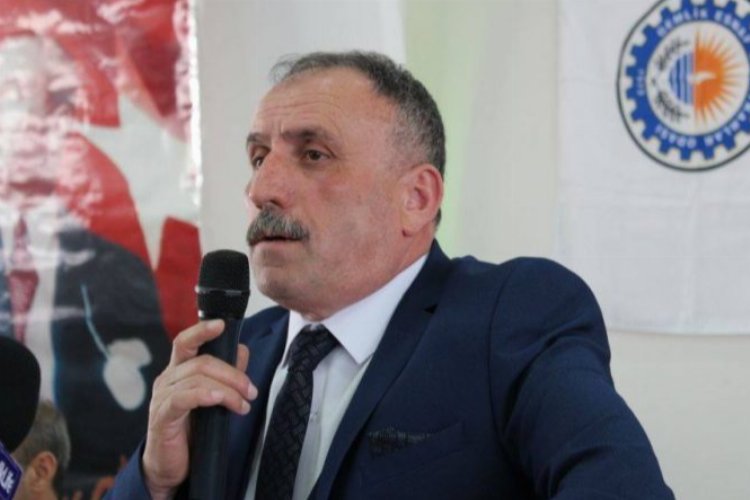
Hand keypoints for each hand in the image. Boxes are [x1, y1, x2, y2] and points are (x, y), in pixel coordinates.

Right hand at [142, 320, 256, 499]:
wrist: (172, 466)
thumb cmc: (192, 430)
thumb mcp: (213, 398)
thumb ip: (225, 374)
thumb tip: (242, 350)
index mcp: (178, 371)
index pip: (186, 342)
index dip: (202, 330)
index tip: (222, 324)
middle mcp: (167, 379)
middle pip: (201, 361)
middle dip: (232, 373)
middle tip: (250, 390)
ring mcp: (162, 397)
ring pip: (197, 378)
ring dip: (227, 390)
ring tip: (243, 405)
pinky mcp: (161, 416)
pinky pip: (183, 398)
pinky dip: (205, 395)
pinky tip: (218, 400)